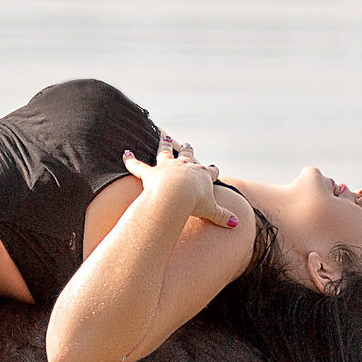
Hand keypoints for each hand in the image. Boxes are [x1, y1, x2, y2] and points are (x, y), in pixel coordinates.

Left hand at [122, 136, 239, 228]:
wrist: (177, 196)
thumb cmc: (195, 202)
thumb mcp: (212, 211)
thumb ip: (223, 216)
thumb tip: (236, 224)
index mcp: (202, 175)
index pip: (210, 171)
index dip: (213, 170)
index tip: (215, 168)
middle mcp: (185, 166)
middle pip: (188, 155)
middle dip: (188, 150)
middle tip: (188, 144)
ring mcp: (167, 167)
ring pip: (165, 152)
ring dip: (164, 145)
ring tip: (164, 137)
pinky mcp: (150, 173)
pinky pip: (137, 166)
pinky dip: (130, 160)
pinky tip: (125, 153)